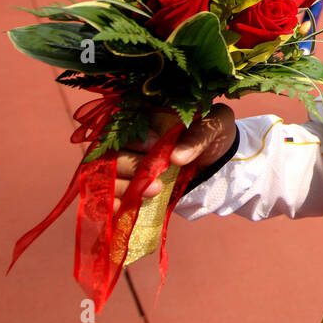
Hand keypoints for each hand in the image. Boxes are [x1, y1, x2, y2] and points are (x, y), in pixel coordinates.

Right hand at [112, 104, 236, 213]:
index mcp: (144, 115)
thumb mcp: (217, 125)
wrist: (218, 162)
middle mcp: (127, 139)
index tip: (155, 144)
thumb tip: (177, 157)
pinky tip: (128, 207)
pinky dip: (113, 204)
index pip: (121, 122)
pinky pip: (106, 198)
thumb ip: (200, 134)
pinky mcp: (126, 188)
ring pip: (103, 176)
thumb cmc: (215, 134)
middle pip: (108, 152)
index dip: (134, 136)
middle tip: (158, 173)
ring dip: (123, 187)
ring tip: (155, 190)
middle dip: (130, 165)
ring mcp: (124, 165)